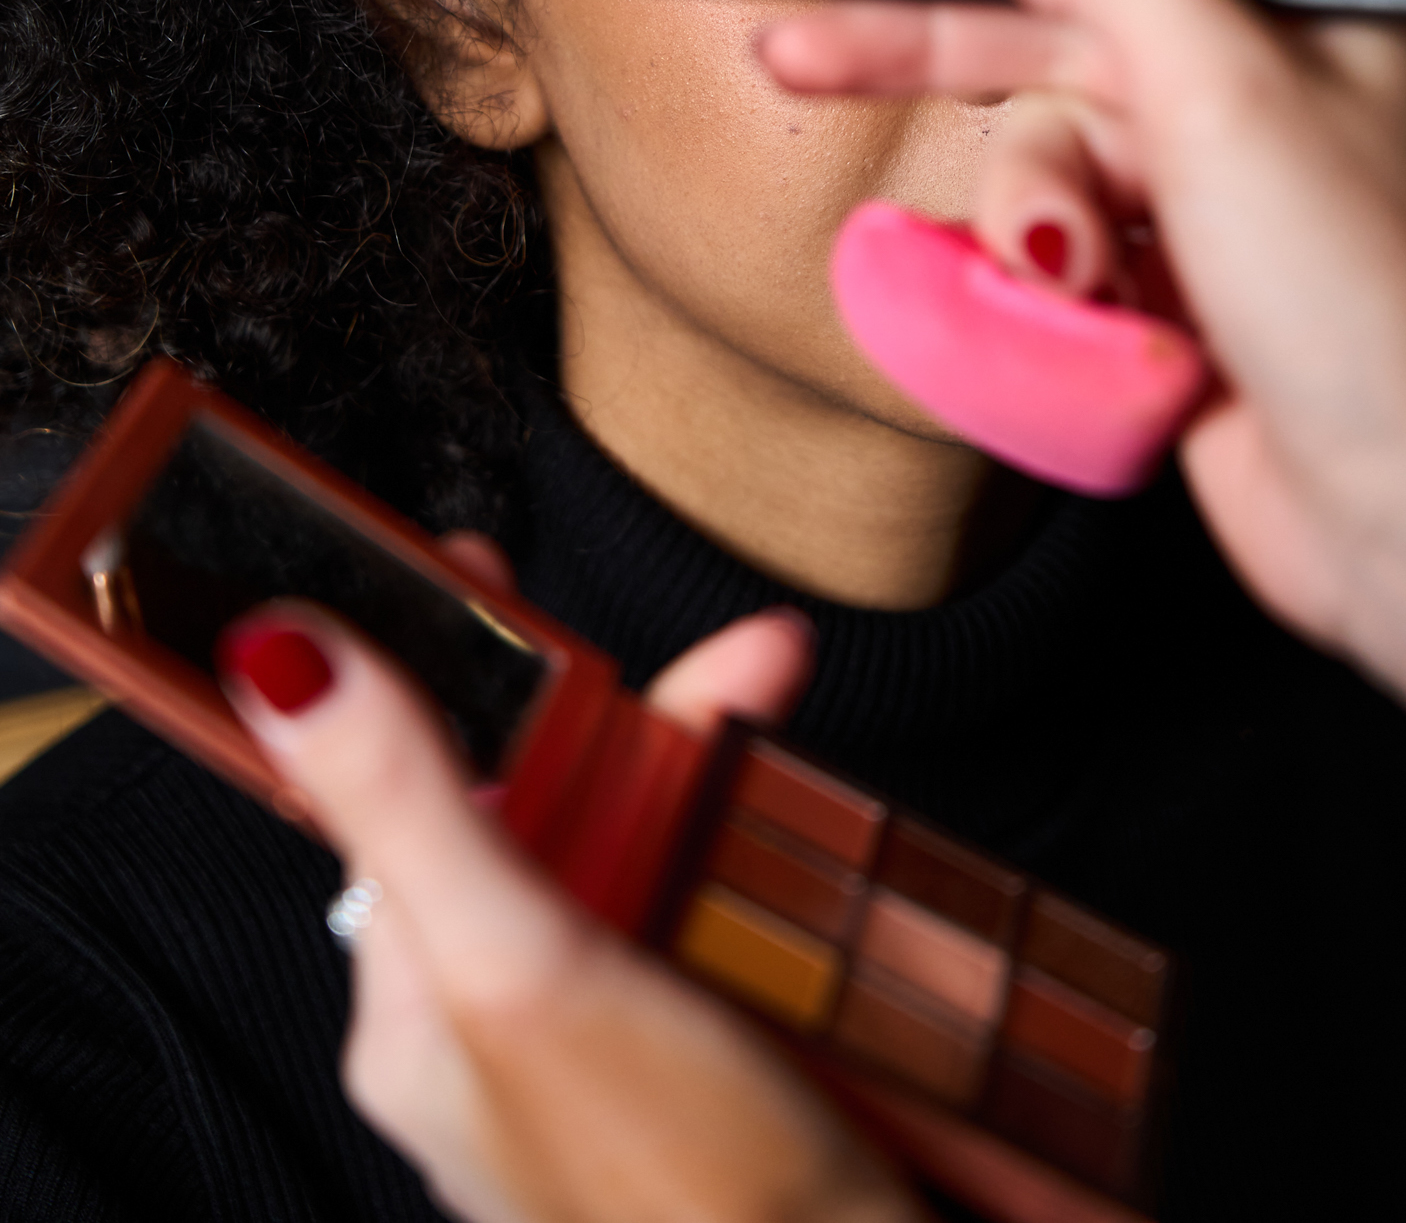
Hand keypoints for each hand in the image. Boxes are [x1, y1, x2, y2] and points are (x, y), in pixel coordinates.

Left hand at [224, 600, 920, 1222]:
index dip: (428, 673)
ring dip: (708, 755)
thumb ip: (409, 803)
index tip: (473, 565)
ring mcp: (611, 1051)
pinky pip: (714, 911)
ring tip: (773, 684)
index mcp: (418, 1014)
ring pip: (637, 848)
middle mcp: (500, 1033)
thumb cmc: (683, 1190)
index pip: (394, 796)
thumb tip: (278, 654)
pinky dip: (759, 842)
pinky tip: (806, 817)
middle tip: (710, 646)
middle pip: (538, 811)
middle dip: (624, 707)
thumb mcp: (526, 965)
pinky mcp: (715, 1066)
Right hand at [756, 0, 1405, 900]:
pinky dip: (1050, 285)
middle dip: (925, 45)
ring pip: (1044, 156)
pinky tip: (1078, 318)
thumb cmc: (1372, 300)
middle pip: (1048, 29)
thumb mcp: (1230, 88)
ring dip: (1034, 215)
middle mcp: (1262, 81)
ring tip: (1070, 276)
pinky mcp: (1180, 289)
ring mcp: (1219, 191)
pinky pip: (1057, 251)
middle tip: (795, 46)